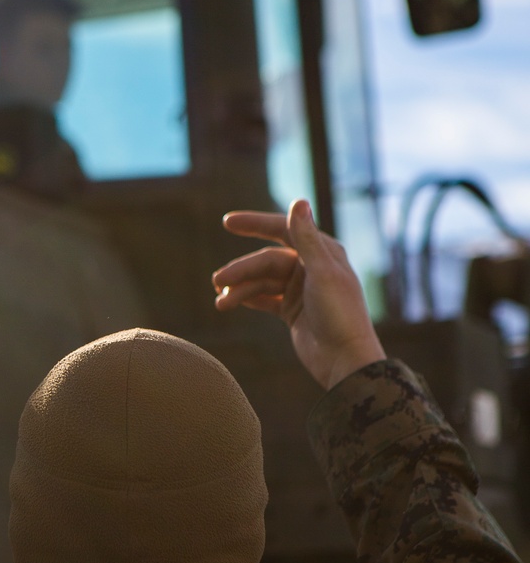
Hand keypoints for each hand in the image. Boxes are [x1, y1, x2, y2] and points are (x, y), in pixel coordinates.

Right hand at [211, 200, 385, 389]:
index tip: (227, 222)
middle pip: (267, 261)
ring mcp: (300, 290)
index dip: (255, 224)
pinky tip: (230, 302)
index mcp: (322, 252)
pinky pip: (264, 299)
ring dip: (240, 289)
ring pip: (262, 282)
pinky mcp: (292, 311)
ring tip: (221, 302)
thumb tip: (298, 201)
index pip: (283, 230)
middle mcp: (311, 267)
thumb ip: (306, 238)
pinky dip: (247, 299)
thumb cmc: (340, 314)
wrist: (345, 361)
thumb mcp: (322, 273)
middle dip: (241, 271)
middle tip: (217, 282)